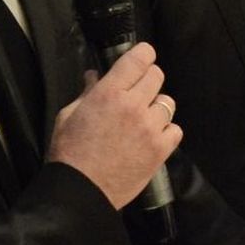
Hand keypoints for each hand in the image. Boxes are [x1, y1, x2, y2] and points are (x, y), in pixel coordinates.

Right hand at [48, 42, 181, 208]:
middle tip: (138, 91)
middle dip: (148, 79)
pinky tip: (151, 137)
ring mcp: (150, 128)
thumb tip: (95, 76)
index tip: (143, 57)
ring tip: (142, 120)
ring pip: (168, 103)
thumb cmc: (70, 152)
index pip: (138, 59)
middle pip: (157, 76)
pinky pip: (176, 129)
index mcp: (109, 93)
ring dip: (157, 107)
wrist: (82, 190)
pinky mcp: (161, 149)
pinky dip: (166, 131)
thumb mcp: (69, 115)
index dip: (144, 54)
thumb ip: (87, 93)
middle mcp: (134, 106)